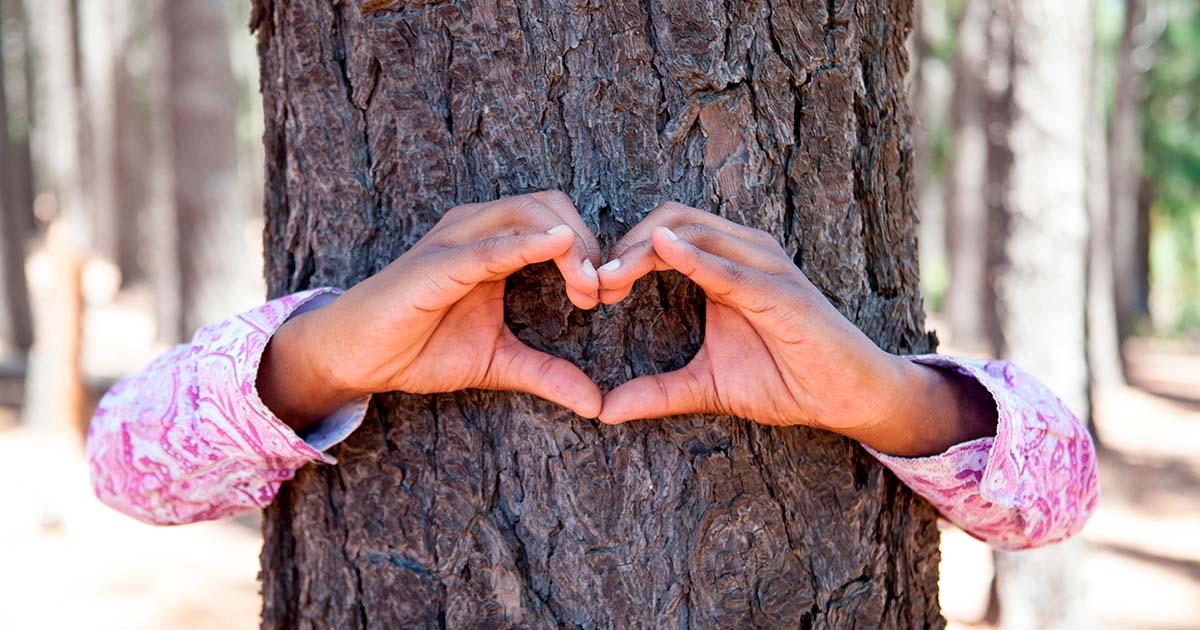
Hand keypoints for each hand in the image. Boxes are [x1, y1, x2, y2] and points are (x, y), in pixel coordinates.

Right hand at [259, 192, 604, 430]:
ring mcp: (454, 240)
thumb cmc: (419, 348)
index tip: (608, 296)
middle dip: (588, 244)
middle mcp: (477, 229)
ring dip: (568, 244)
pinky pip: (488, 246)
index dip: (592, 251)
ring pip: (526, 212)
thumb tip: (597, 404)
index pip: (558, 220)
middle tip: (599, 294)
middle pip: (551, 204)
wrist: (357, 358)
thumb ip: (549, 374)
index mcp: (495, 243)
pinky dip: (525, 243)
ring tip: (584, 287)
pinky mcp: (435, 263)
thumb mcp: (499, 363)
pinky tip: (556, 247)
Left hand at [595, 203, 995, 456]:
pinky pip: (730, 266)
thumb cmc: (785, 381)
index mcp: (724, 264)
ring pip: (692, 231)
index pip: (659, 234)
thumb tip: (603, 410)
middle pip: (668, 219)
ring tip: (609, 282)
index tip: (590, 292)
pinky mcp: (782, 289)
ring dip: (642, 251)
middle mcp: (743, 252)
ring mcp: (764, 265)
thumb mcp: (705, 386)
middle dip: (621, 247)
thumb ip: (656, 392)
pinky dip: (695, 257)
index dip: (619, 254)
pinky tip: (664, 254)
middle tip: (593, 289)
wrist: (846, 399)